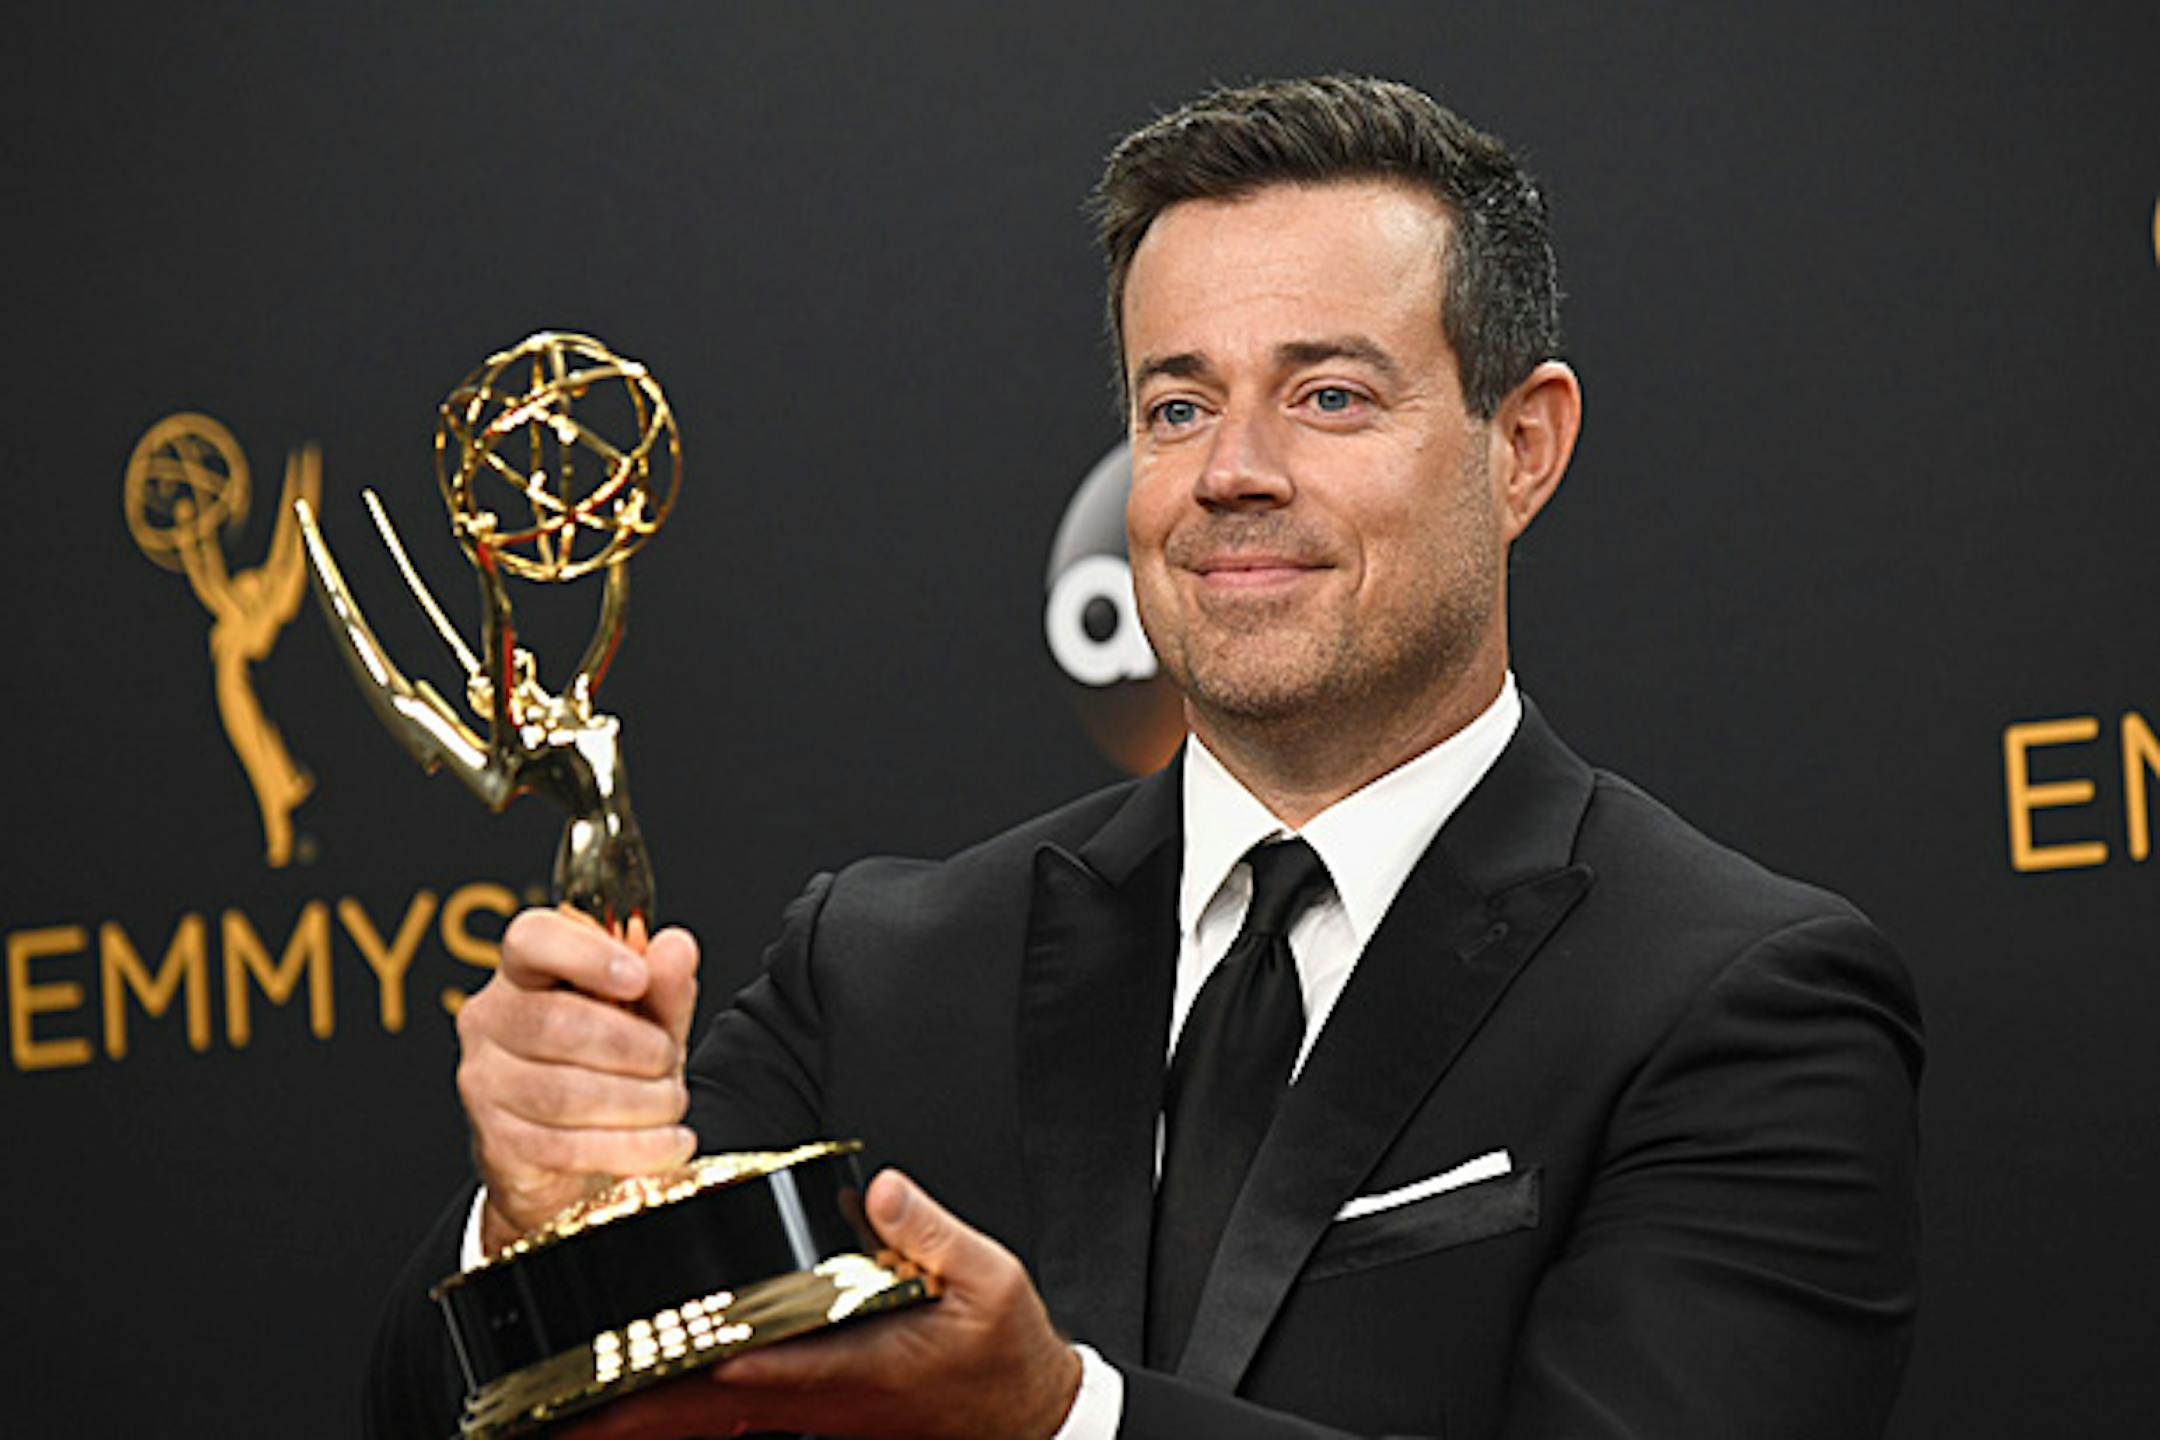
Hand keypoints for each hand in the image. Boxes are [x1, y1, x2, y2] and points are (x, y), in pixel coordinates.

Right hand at [455, 906, 700, 1250]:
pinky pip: (567, 1146)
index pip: (532, 939)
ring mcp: (485, 1082)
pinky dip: (632, 1147)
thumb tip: (677, 946)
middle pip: (559, 1023)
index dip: (586, 953)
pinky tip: (667, 1143)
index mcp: (524, 971)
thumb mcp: (647, 1021)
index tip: (639, 977)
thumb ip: (663, 985)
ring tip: (671, 1104)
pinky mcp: (497, 1143)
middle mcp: (491, 1019)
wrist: (572, 1159)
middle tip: (669, 1062)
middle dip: (635, 1047)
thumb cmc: (608, 1069)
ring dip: (639, 1102)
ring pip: (565, 1093)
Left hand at [559, 1169, 1084, 1439]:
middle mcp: (815, 1398)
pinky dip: (676, 1419)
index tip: (615, 1361)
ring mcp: (811, 1414)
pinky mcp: (815, 1414)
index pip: (745, 1364)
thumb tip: (878, 1189)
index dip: (676, 1364)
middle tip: (544, 1420)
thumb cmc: (1005, 1351)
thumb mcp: (990, 1279)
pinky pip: (727, 1422)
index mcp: (849, 1364)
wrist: (1028, 1417)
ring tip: (564, 1423)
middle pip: (699, 1411)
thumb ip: (932, 1232)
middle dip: (621, 1417)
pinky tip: (640, 1412)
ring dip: (638, 1424)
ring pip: (705, 1425)